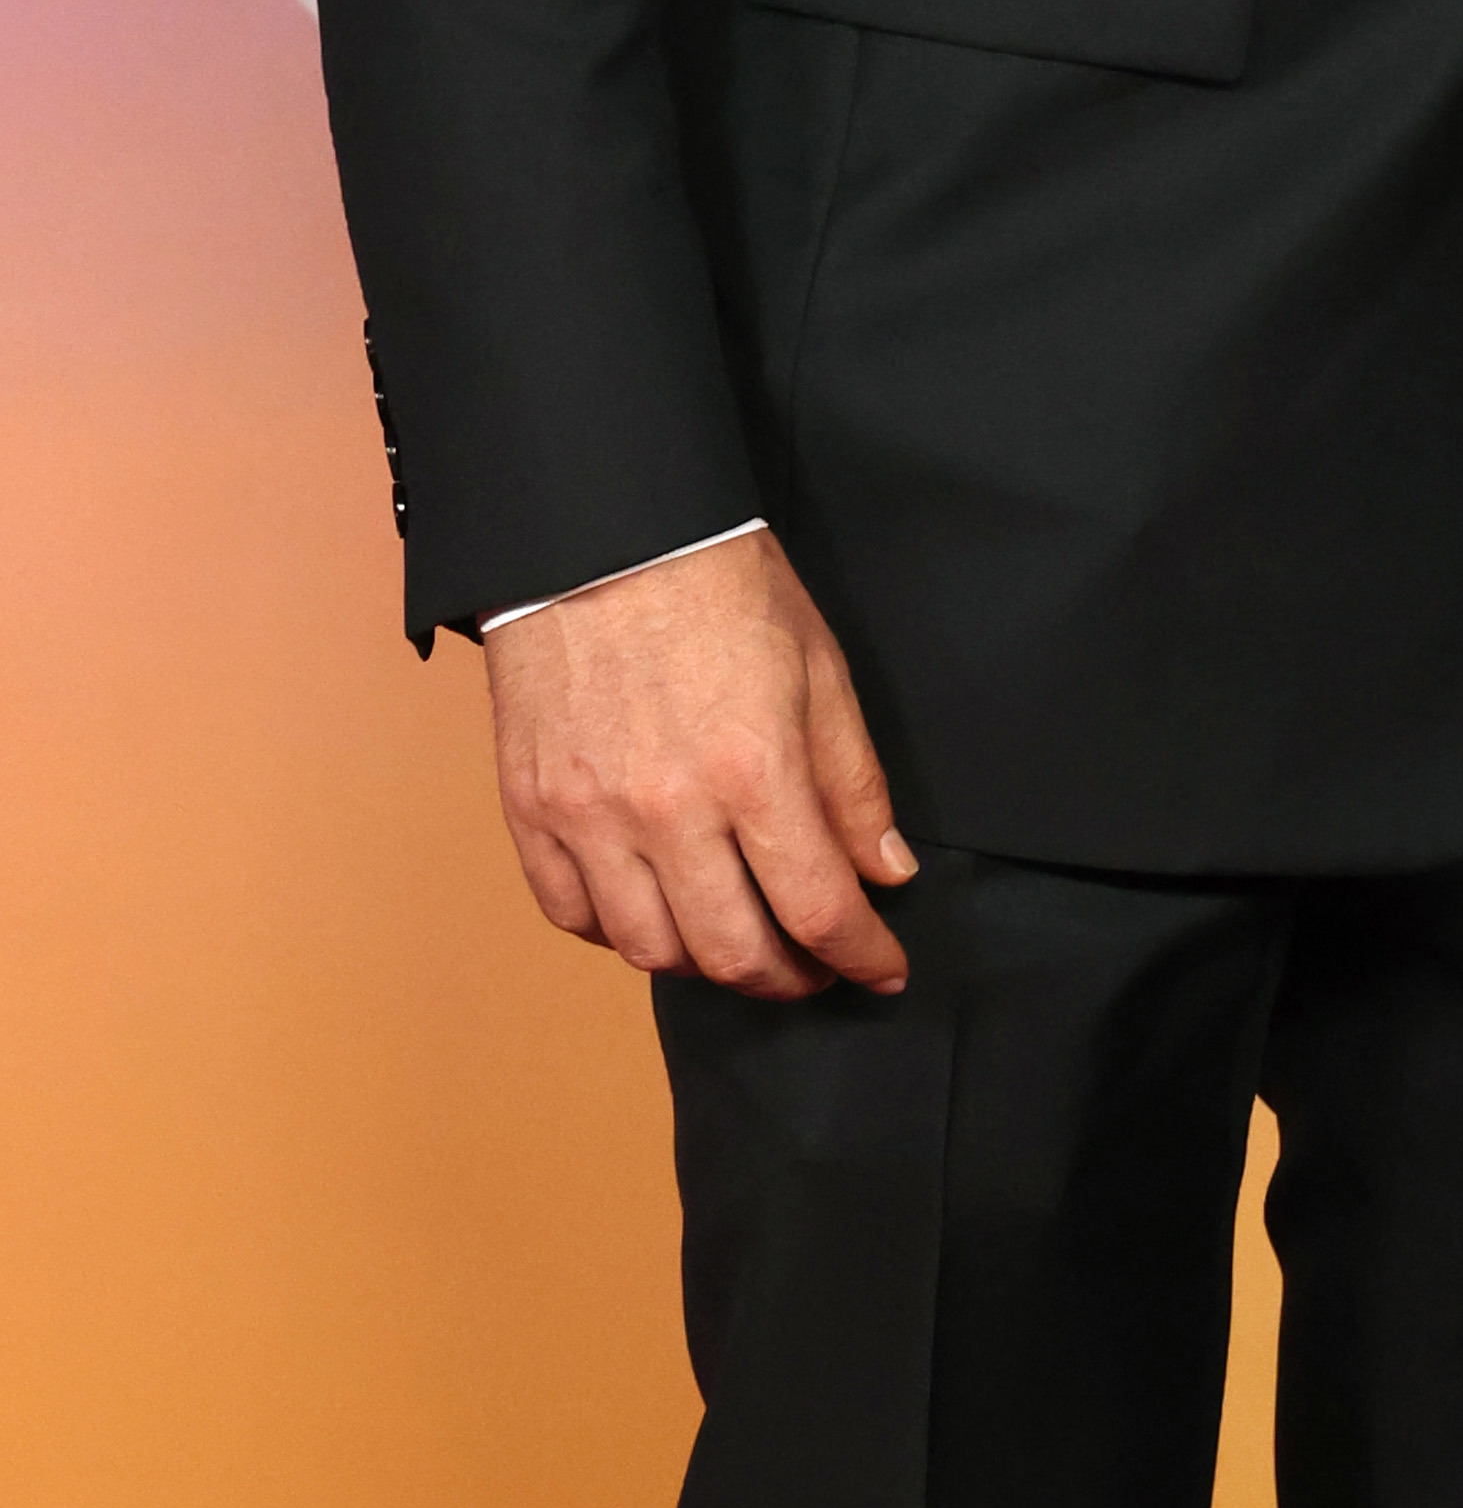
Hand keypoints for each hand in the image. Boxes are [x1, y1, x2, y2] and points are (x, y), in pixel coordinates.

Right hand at [485, 528, 916, 1000]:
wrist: (600, 528)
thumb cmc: (718, 580)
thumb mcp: (818, 665)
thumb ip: (853, 781)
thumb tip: (885, 872)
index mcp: (752, 767)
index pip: (819, 908)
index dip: (863, 955)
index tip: (883, 968)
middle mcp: (667, 808)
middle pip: (734, 953)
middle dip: (790, 979)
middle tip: (815, 967)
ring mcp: (588, 815)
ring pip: (651, 951)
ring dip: (707, 964)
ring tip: (741, 940)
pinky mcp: (531, 809)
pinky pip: (573, 916)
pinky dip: (621, 933)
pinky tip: (658, 910)